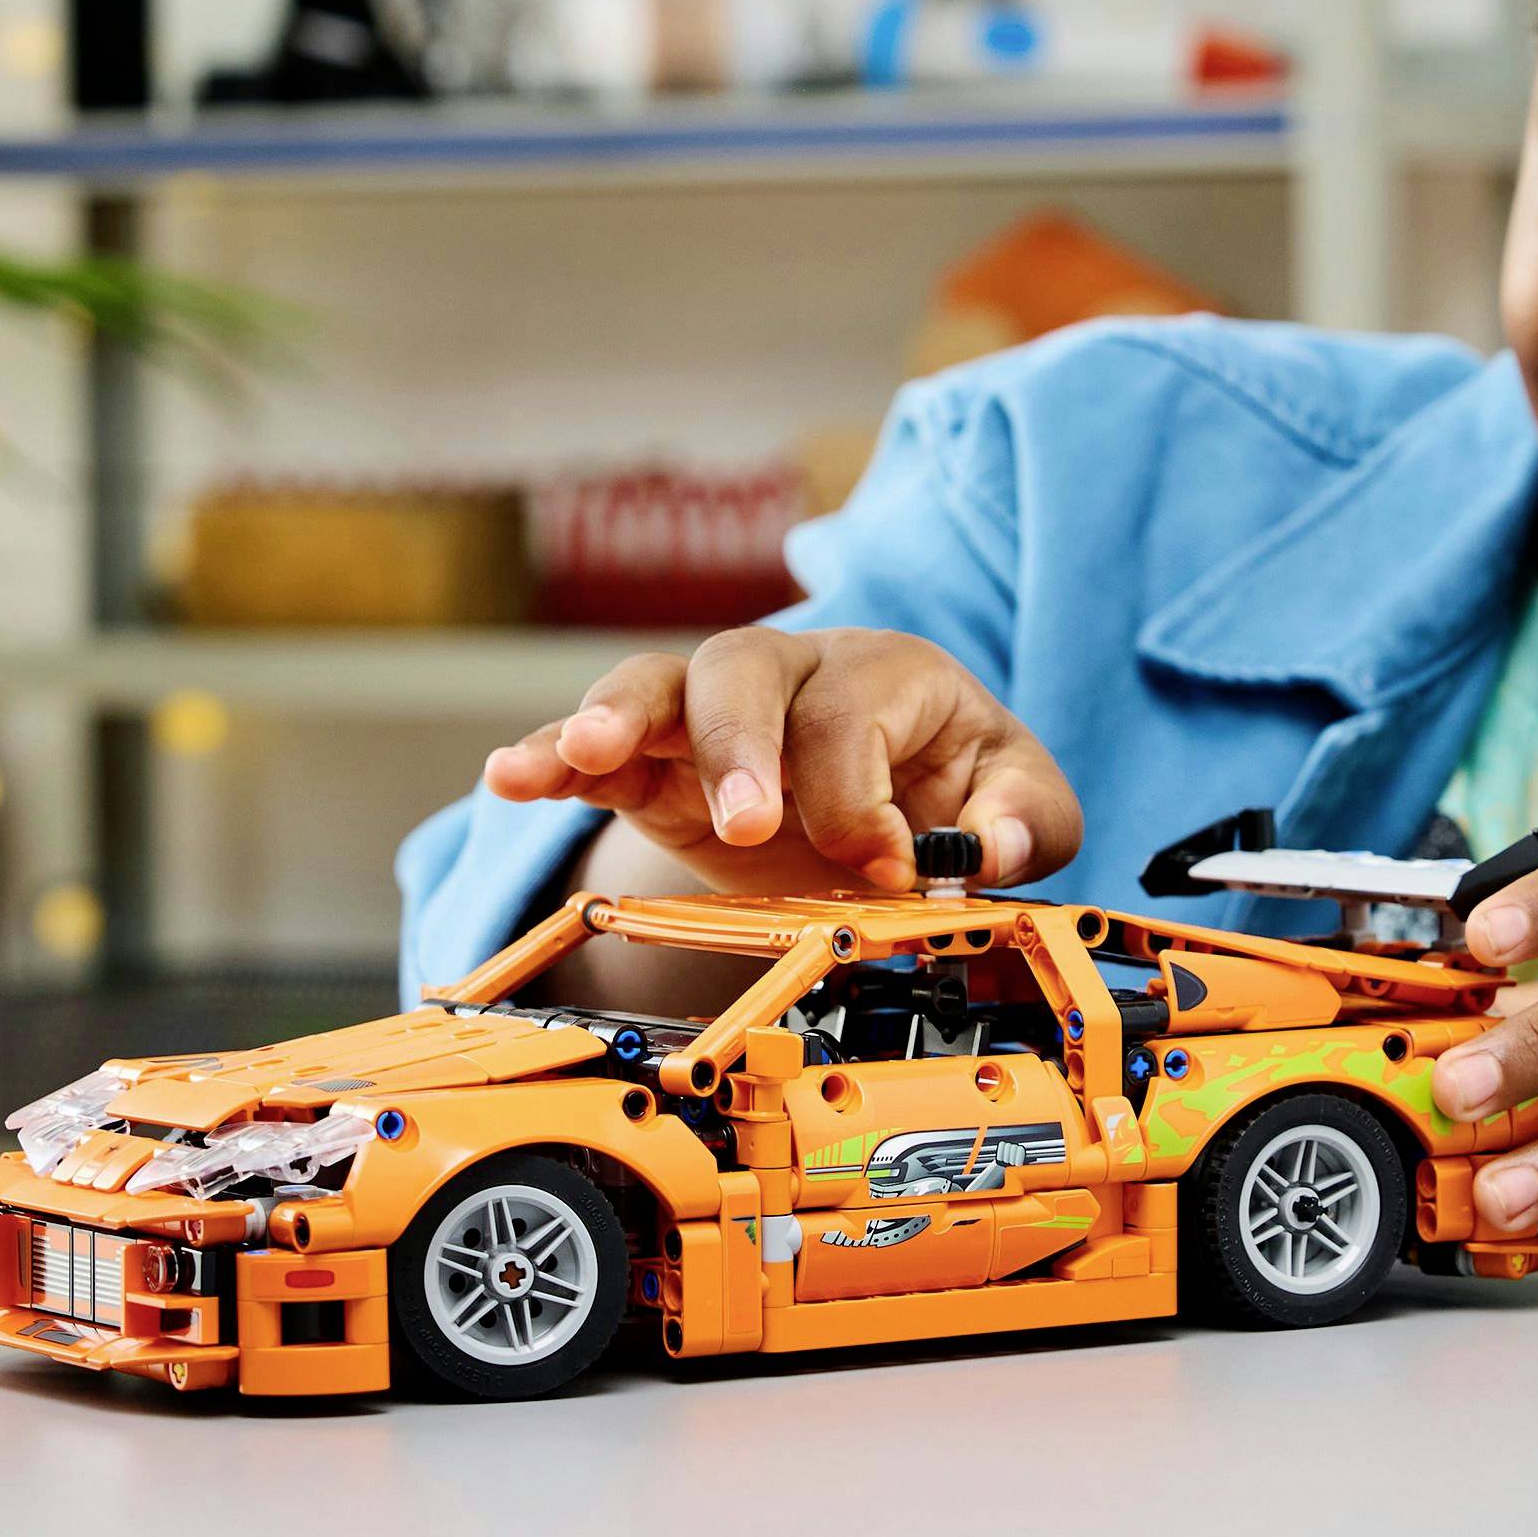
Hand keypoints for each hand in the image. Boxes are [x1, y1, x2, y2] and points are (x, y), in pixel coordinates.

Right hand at [481, 626, 1082, 892]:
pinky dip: (549, 755)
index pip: (853, 717)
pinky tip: (511, 775)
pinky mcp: (656, 764)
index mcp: (888, 673)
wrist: (892, 804)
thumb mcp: (1016, 801)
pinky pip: (594, 746)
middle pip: (744, 665)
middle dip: (741, 745)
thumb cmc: (953, 790)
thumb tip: (993, 849)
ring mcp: (713, 713)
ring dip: (619, 718)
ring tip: (587, 757)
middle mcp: (793, 674)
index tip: (882, 871)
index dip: (863, 798)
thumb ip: (1026, 821)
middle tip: (749, 826)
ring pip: (657, 684)